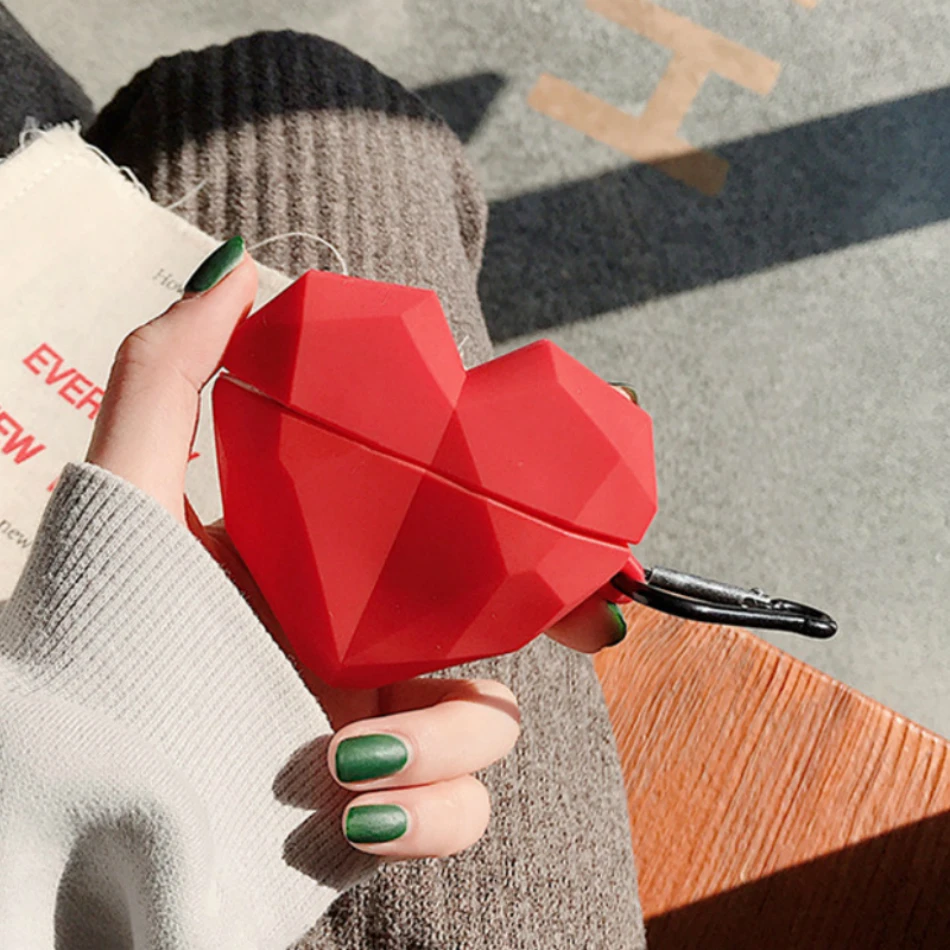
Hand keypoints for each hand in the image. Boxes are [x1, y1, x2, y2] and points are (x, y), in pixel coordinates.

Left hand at [86, 240, 628, 856]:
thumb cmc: (103, 629)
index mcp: (338, 568)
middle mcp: (370, 641)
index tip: (570, 484)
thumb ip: (173, 369)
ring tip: (347, 748)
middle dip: (563, 616)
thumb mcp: (133, 486)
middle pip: (505, 621)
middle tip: (594, 619)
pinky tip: (349, 807)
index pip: (451, 526)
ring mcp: (383, 726)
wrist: (79, 784)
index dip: (522, 507)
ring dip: (445, 739)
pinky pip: (461, 811)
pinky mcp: (385, 807)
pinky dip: (426, 811)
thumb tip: (244, 266)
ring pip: (493, 727)